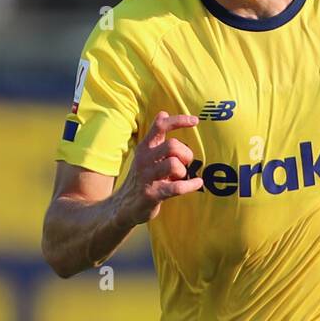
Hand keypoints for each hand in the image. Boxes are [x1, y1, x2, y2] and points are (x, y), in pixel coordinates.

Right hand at [117, 111, 202, 226]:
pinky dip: (191, 185)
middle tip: (185, 164)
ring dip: (183, 171)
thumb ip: (155, 137)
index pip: (160, 126)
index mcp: (145, 147)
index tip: (195, 121)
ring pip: (174, 165)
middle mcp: (144, 159)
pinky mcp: (152, 194)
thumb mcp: (144, 155)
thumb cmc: (140, 179)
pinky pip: (177, 187)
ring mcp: (147, 177)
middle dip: (186, 154)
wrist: (122, 207)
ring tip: (181, 177)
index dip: (179, 120)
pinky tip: (197, 183)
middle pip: (172, 146)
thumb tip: (163, 113)